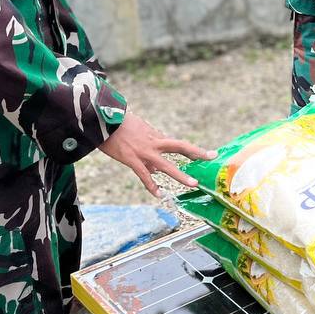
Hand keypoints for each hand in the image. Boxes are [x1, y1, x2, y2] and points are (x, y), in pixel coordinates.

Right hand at [99, 112, 213, 197]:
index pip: (180, 144)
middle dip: (197, 153)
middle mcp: (154, 143)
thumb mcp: (139, 131)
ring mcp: (144, 152)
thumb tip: (154, 170)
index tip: (211, 154)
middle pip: (180, 147)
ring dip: (180, 175)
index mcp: (156, 136)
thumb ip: (149, 149)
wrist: (102, 119)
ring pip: (166, 165)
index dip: (195, 150)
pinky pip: (144, 175)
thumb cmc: (119, 124)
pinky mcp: (131, 159)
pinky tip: (160, 194)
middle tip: (212, 157)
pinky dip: (152, 186)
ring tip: (193, 183)